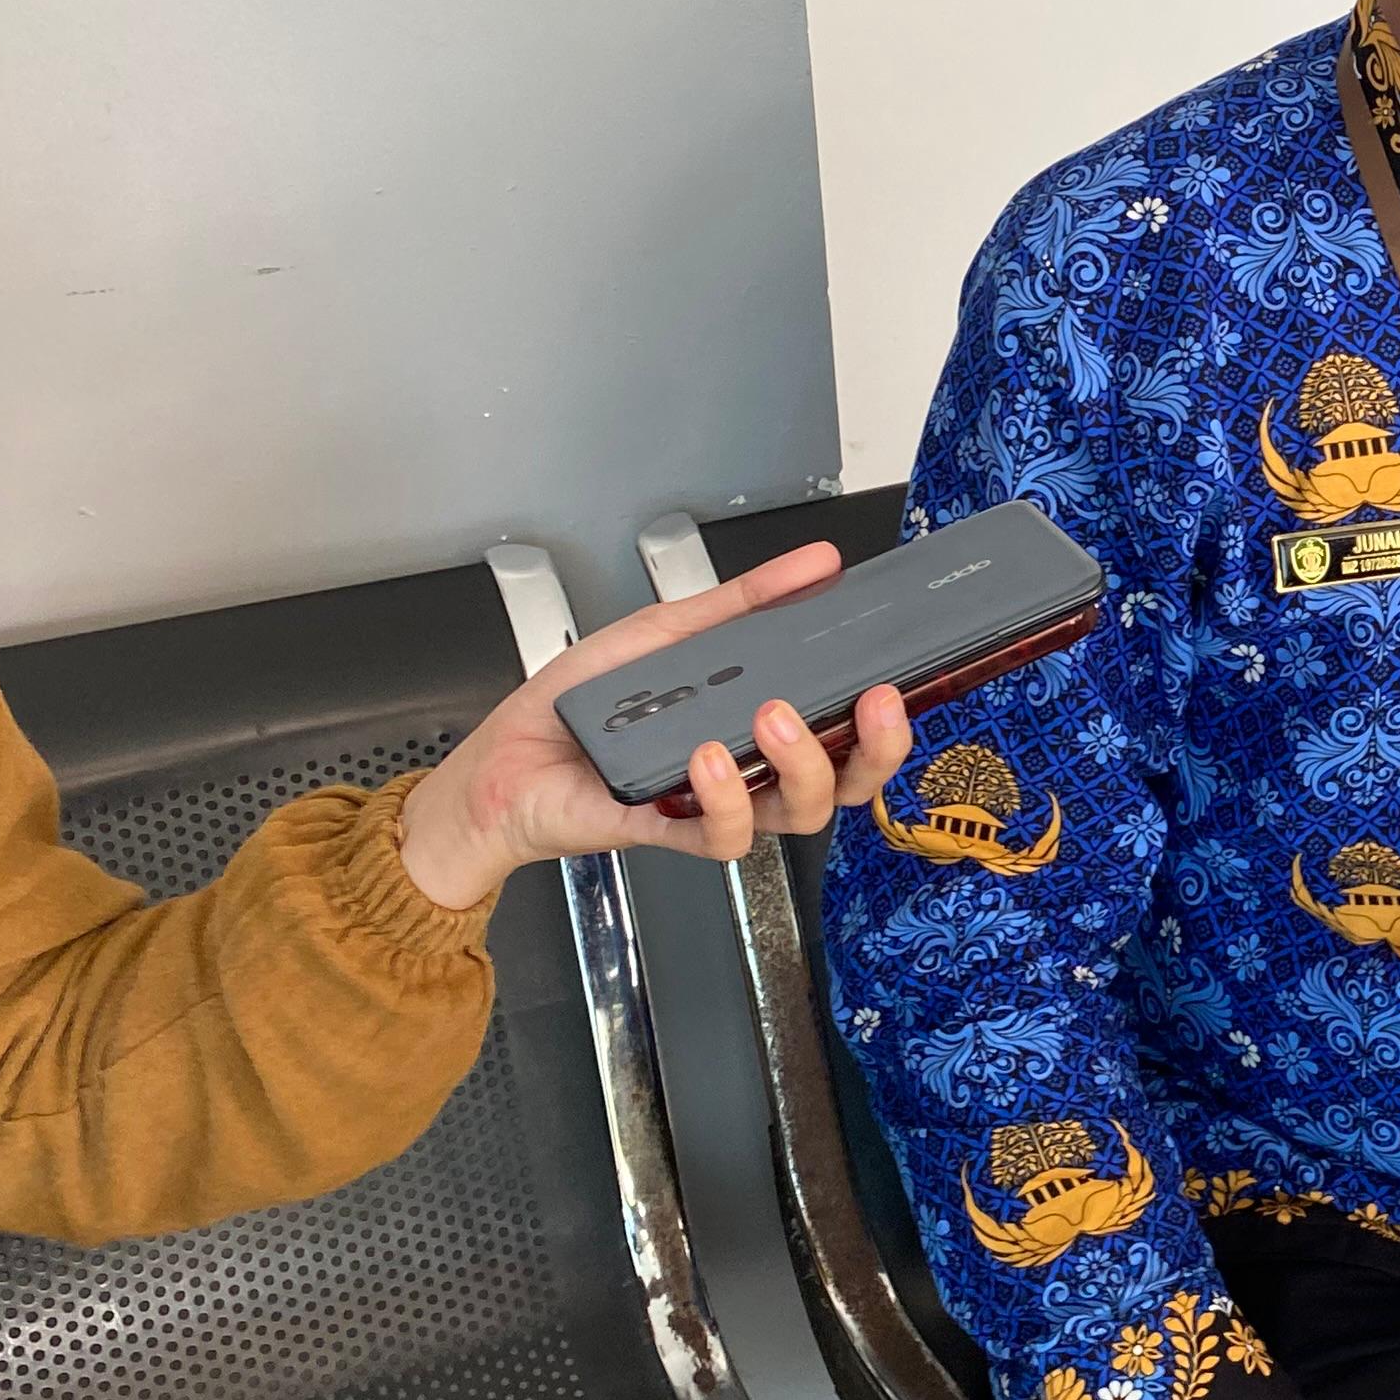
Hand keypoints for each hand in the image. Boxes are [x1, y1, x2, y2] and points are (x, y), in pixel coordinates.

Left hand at [391, 542, 918, 908]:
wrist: (505, 757)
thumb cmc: (581, 705)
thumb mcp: (670, 630)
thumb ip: (746, 601)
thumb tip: (816, 563)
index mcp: (758, 723)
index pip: (847, 733)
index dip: (885, 722)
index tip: (894, 679)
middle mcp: (748, 771)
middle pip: (845, 785)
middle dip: (873, 750)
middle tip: (869, 703)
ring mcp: (714, 806)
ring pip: (796, 814)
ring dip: (800, 765)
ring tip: (772, 718)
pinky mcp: (671, 831)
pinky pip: (722, 835)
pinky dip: (724, 797)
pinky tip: (710, 758)